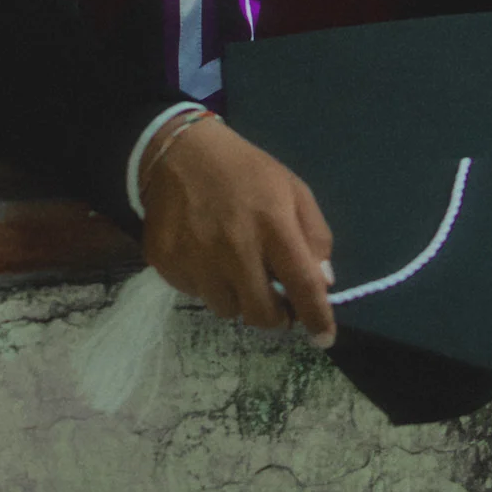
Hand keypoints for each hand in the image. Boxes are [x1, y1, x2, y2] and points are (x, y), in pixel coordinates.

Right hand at [139, 115, 336, 344]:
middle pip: (262, 314)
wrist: (179, 152)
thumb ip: (315, 236)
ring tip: (233, 266)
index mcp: (273, 225)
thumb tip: (322, 284)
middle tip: (275, 301)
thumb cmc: (245, 172)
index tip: (323, 338)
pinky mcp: (167, 263)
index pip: (302, 286)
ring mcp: (196, 257)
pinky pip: (196, 295)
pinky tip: (206, 255)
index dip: (317, 319)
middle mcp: (234, 246)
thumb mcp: (293, 190)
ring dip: (237, 298)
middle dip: (275, 316)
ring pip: (227, 310)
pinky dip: (207, 284)